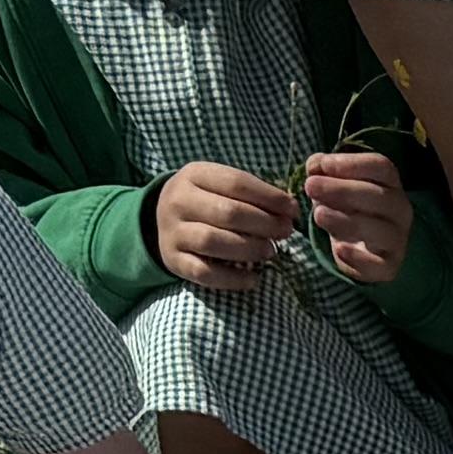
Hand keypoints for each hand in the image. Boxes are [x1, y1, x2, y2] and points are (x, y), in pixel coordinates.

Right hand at [151, 159, 301, 293]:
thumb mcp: (220, 186)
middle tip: (285, 232)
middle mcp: (178, 201)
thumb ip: (251, 194)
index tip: (293, 210)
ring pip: (213, 241)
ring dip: (249, 249)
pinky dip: (233, 279)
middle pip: (228, 213)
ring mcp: (173, 231)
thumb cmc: (205, 201)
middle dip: (264, 224)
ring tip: (270, 251)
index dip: (270, 198)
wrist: (160, 218)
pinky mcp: (173, 260)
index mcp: (194, 175)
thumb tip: (290, 210)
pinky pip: (205, 273)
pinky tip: (253, 278)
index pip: (236, 183)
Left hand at [299, 147, 408, 282]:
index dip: (353, 164)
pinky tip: (339, 249)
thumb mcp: (332, 182)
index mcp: (389, 183)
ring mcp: (397, 240)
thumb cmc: (345, 207)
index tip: (324, 164)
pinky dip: (358, 258)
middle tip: (310, 187)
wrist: (355, 248)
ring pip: (380, 231)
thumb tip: (314, 166)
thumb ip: (322, 169)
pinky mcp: (388, 266)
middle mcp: (400, 210)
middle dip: (342, 190)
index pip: (381, 167)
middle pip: (379, 196)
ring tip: (319, 214)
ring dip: (346, 221)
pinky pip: (378, 264)